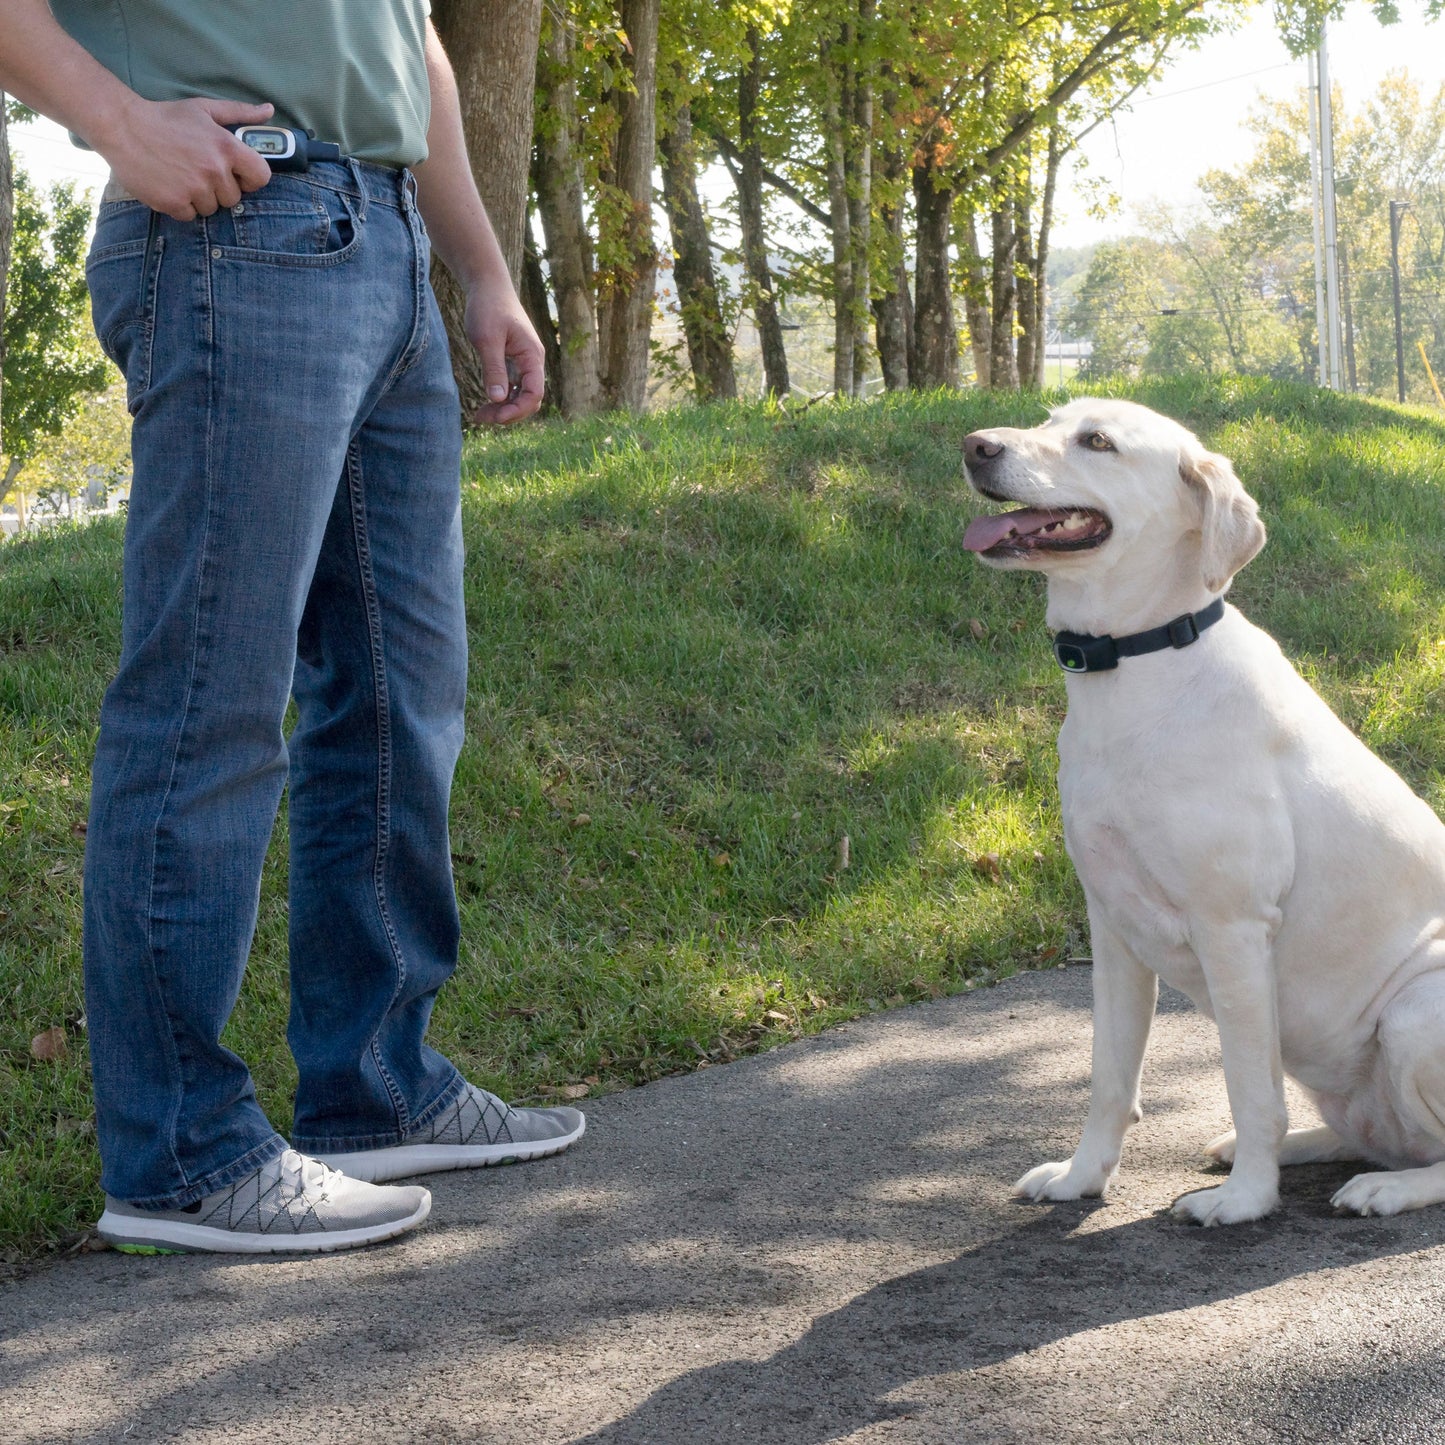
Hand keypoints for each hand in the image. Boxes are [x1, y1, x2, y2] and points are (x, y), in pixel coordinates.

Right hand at [101, 97, 275, 219]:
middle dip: (219, 188)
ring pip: (212, 209)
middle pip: (234, 198)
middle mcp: (214, 170)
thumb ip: (240, 112)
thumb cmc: (166, 117)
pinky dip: (181, 205)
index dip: (250, 178)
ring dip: (199, 198)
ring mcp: (195, 189)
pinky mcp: (174, 203)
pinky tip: (169, 184)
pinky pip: (190, 215)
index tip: (237, 175)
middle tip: (196, 169)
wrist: (122, 126)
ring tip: (180, 175)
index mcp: (227, 147)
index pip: (261, 177)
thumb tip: (269, 111)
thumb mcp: (204, 109)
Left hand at [463, 288, 544, 425]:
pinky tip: (486, 403)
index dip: (518, 410)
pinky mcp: (514, 361)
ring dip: (504, 408)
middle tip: (481, 418)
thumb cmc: (488, 307)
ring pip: (521, 396)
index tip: (496, 417)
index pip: (534, 393)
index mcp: (532, 355)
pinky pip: (513, 387)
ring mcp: (524, 362)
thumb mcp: (487, 339)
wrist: (487, 285)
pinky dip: (501, 398)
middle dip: (509, 413)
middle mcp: (532, 361)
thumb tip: (499, 399)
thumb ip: (494, 369)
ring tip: (480, 416)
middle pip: (529, 399)